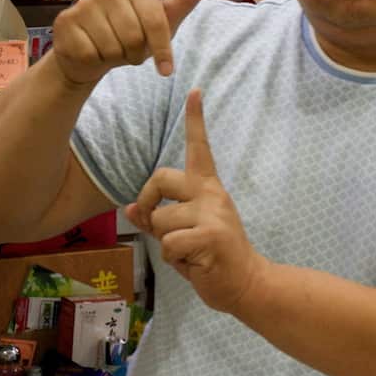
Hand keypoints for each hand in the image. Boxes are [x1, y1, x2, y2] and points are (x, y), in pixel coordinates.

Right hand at [51, 0, 209, 86]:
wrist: (89, 54)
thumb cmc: (129, 38)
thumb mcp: (161, 23)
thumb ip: (183, 2)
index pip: (156, 22)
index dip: (162, 50)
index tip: (166, 70)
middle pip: (133, 38)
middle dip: (134, 55)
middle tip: (127, 52)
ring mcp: (84, 4)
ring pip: (111, 48)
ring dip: (114, 59)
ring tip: (109, 50)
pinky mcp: (66, 22)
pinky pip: (89, 53)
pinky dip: (94, 61)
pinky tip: (91, 51)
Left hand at [125, 89, 268, 313]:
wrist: (246, 285)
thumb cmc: (211, 258)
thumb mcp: (184, 234)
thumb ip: (158, 219)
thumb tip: (129, 209)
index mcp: (207, 188)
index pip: (200, 148)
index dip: (195, 120)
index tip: (193, 90)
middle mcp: (211, 193)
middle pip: (158, 178)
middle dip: (147, 203)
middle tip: (153, 223)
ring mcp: (212, 213)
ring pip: (160, 220)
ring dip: (164, 243)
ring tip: (189, 252)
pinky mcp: (210, 235)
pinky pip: (168, 244)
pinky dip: (173, 260)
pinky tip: (194, 263)